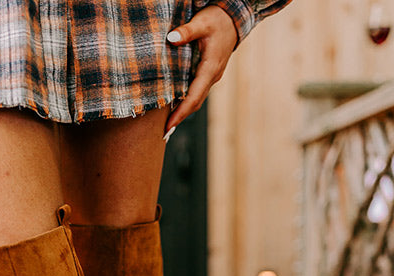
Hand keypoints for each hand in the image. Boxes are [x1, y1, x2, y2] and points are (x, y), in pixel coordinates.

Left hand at [164, 5, 237, 137]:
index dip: (181, 113)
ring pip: (197, 99)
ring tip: (168, 124)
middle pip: (195, 103)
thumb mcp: (202, 22)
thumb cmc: (218, 19)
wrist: (235, 18)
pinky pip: (197, 92)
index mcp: (210, 69)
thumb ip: (187, 31)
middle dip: (179, 118)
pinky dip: (187, 101)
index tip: (169, 126)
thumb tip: (171, 39)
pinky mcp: (209, 74)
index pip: (194, 97)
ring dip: (183, 112)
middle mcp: (212, 77)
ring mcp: (212, 77)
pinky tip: (176, 105)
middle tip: (164, 133)